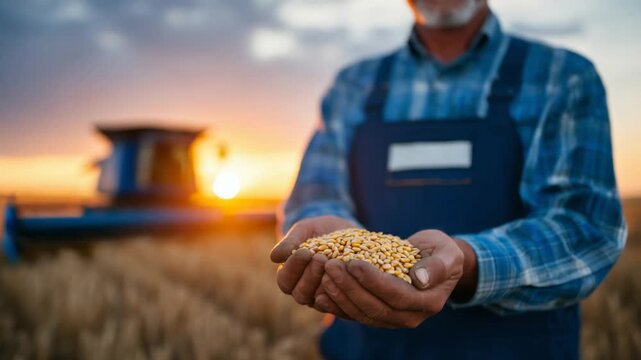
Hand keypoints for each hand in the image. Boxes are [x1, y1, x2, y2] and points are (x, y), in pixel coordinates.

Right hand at [270, 216, 358, 309]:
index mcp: (290, 276)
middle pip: (301, 294)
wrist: (343, 229)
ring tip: (333, 265)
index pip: (285, 280)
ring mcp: (323, 296)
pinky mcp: (342, 297)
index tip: (304, 252)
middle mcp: (304, 290)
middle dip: (310, 276)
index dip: (293, 267)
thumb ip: (290, 242)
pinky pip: (340, 303)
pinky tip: (347, 276)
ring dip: (325, 283)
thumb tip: (274, 257)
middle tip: (320, 258)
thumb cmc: (317, 230)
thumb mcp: (303, 230)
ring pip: (320, 300)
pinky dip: (343, 291)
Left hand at [314, 230, 472, 327]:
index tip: (353, 262)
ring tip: (324, 274)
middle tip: (331, 266)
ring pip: (362, 313)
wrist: (435, 261)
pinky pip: (355, 315)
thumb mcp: (447, 253)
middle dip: (350, 287)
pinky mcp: (377, 316)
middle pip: (375, 307)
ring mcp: (392, 319)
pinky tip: (320, 294)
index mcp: (427, 302)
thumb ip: (437, 266)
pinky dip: (337, 306)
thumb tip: (420, 279)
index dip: (373, 280)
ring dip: (340, 295)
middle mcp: (410, 316)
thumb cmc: (441, 252)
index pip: (396, 295)